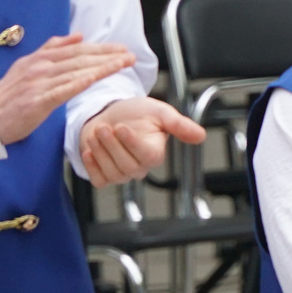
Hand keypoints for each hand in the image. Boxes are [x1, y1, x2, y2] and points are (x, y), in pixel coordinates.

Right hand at [0, 35, 133, 145]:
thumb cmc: (9, 95)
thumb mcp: (26, 66)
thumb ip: (51, 50)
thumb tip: (78, 35)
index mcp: (39, 59)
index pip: (75, 50)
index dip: (101, 48)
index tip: (122, 48)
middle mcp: (39, 68)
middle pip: (80, 59)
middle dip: (108, 56)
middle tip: (130, 56)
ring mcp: (38, 84)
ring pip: (76, 72)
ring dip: (102, 67)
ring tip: (123, 64)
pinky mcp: (37, 101)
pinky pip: (62, 90)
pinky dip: (79, 83)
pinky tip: (96, 79)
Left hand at [79, 97, 206, 186]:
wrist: (110, 115)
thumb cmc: (135, 114)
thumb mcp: (159, 112)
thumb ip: (179, 124)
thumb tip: (201, 136)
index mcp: (156, 153)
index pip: (148, 156)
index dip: (132, 144)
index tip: (121, 127)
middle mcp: (141, 167)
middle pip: (128, 167)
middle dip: (112, 146)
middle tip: (104, 127)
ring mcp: (122, 174)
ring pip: (113, 173)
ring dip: (100, 151)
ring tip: (97, 131)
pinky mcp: (105, 176)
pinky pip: (99, 180)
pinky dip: (92, 166)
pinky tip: (90, 150)